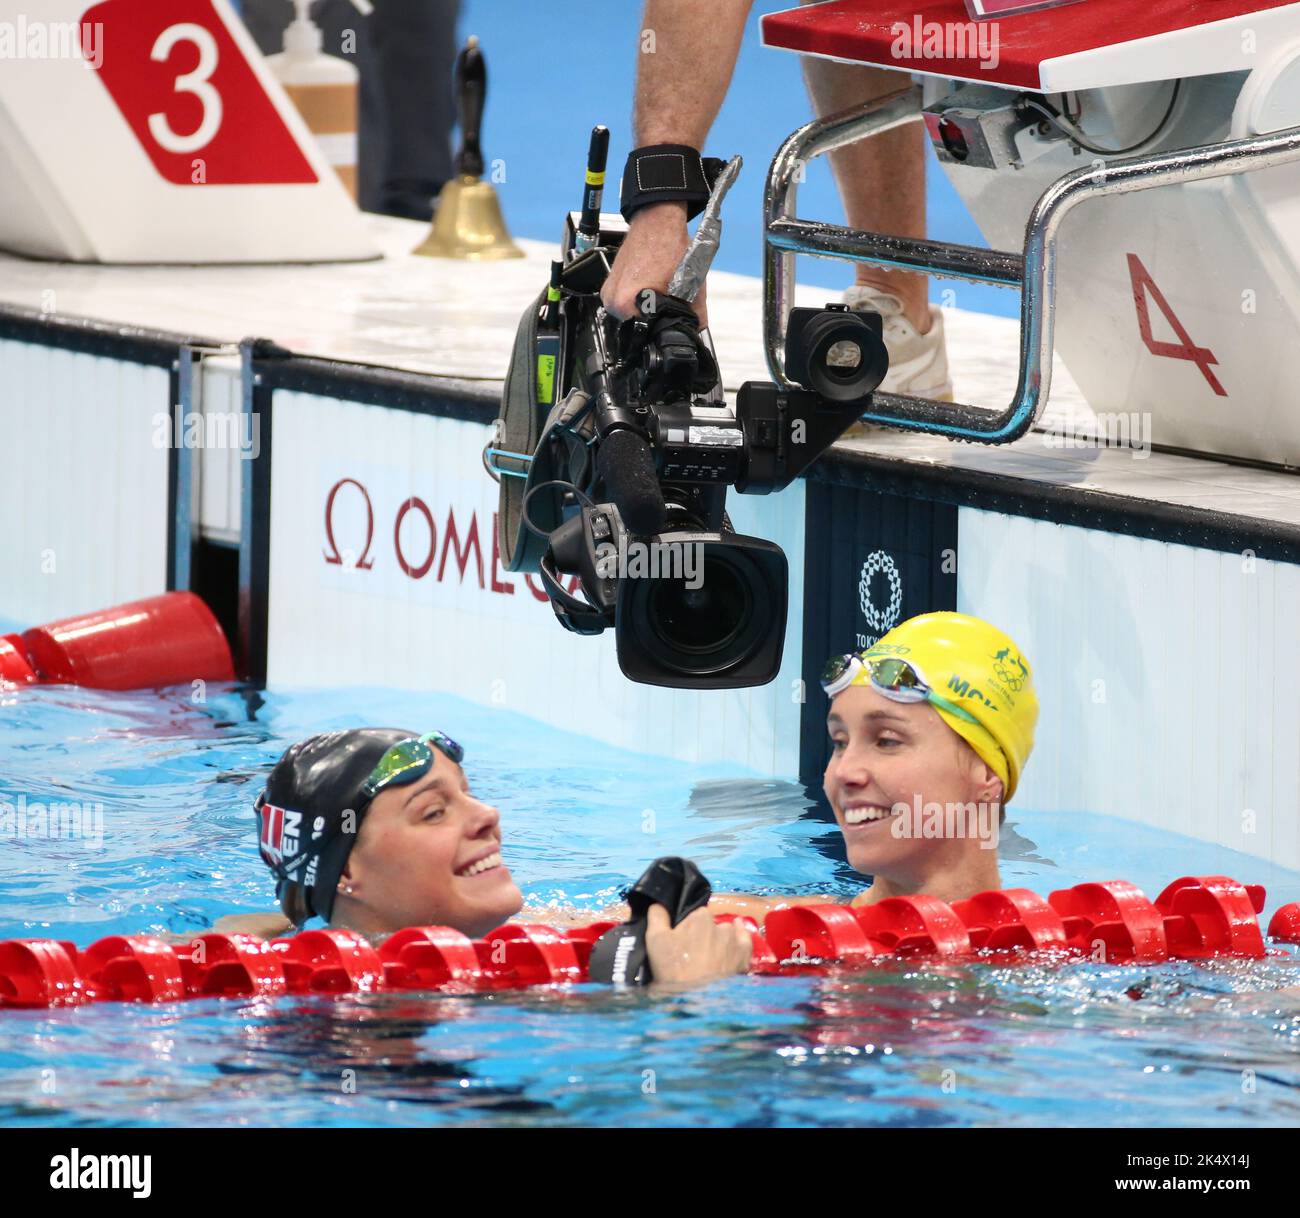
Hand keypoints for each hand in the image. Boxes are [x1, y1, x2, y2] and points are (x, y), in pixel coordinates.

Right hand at [601, 202, 708, 330]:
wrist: (657, 221)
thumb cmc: (670, 246)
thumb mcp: (691, 287)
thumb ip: (696, 315)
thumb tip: (697, 330)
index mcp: (627, 305)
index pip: (647, 334)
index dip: (665, 328)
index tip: (673, 318)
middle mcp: (612, 302)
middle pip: (639, 326)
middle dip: (656, 319)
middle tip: (667, 301)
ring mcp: (607, 293)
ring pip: (631, 315)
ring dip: (646, 309)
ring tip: (658, 291)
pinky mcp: (609, 285)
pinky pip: (625, 302)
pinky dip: (637, 298)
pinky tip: (649, 285)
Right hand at [644, 904, 751, 983]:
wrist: (696, 999)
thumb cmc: (673, 969)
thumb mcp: (655, 940)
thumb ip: (657, 916)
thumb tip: (659, 904)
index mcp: (700, 917)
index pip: (694, 915)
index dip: (687, 928)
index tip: (682, 942)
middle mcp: (721, 925)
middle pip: (711, 925)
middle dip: (703, 934)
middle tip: (693, 953)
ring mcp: (735, 942)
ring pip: (728, 934)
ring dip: (721, 940)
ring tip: (711, 956)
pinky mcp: (744, 958)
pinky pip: (745, 943)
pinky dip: (741, 940)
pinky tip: (736, 941)